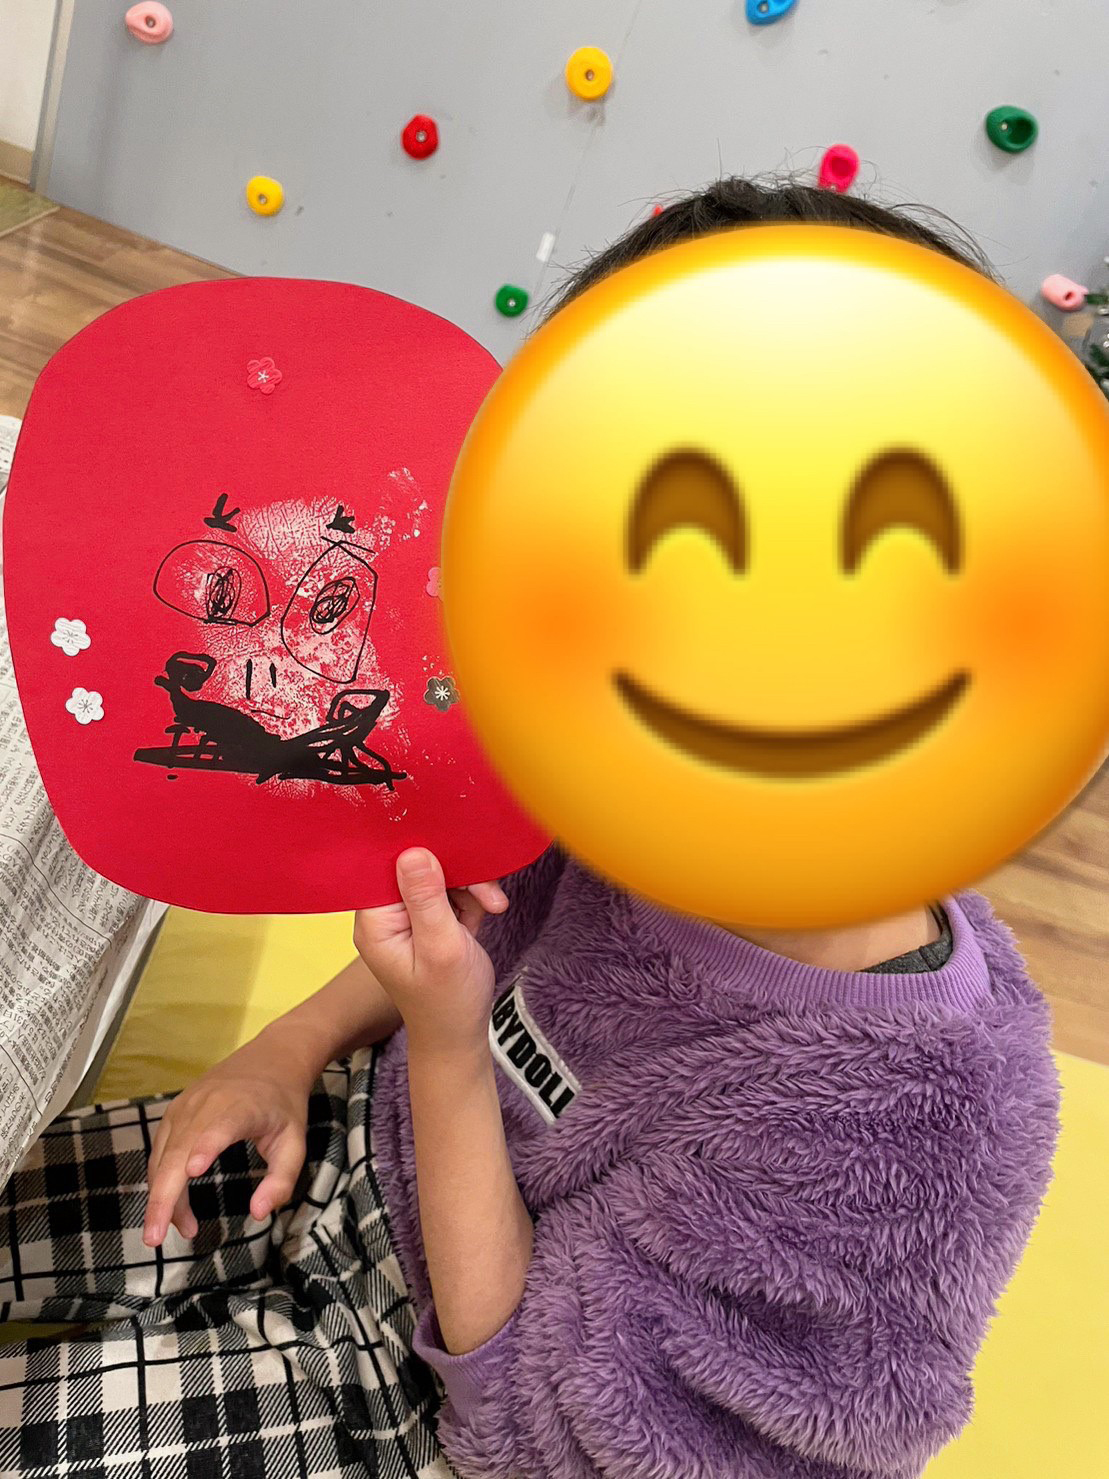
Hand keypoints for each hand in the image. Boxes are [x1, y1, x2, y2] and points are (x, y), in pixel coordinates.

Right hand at [143, 1026, 312, 1246]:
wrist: (272, 1057)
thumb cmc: (284, 1105)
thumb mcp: (295, 1142)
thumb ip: (281, 1180)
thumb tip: (258, 1213)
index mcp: (241, 1108)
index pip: (219, 1127)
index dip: (205, 1147)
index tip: (193, 1170)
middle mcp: (206, 1104)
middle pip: (176, 1153)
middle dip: (162, 1198)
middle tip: (154, 1239)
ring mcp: (185, 1105)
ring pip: (162, 1157)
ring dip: (162, 1196)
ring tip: (183, 1228)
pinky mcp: (175, 1109)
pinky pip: (160, 1149)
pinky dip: (161, 1180)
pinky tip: (174, 1205)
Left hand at [353, 848, 507, 1053]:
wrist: (460, 1036)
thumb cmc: (448, 1000)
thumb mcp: (442, 947)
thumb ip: (427, 899)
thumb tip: (414, 852)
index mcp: (376, 922)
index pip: (393, 868)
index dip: (424, 856)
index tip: (457, 855)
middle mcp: (385, 916)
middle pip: (419, 870)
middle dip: (457, 876)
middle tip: (489, 898)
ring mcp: (406, 918)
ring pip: (439, 878)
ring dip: (470, 889)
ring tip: (492, 909)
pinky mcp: (428, 921)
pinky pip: (449, 892)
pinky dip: (471, 900)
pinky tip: (482, 918)